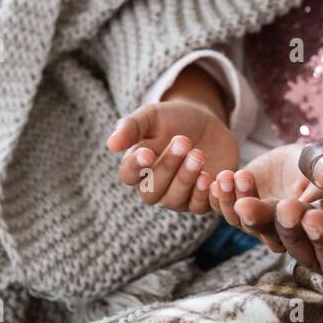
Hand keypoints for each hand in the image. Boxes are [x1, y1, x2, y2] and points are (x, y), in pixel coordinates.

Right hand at [106, 99, 239, 213]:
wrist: (206, 121)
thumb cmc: (173, 119)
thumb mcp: (152, 116)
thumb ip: (131, 127)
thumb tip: (111, 144)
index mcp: (137, 167)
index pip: (128, 175)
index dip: (136, 167)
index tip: (147, 152)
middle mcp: (154, 187)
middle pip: (152, 192)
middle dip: (167, 167)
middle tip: (183, 142)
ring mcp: (178, 195)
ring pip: (175, 200)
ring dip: (186, 179)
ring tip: (198, 155)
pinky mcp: (202, 198)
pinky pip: (200, 206)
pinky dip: (205, 195)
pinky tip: (212, 178)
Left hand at [207, 142, 307, 246]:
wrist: (304, 157)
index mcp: (316, 226)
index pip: (307, 233)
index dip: (296, 223)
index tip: (289, 207)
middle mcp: (288, 232)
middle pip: (271, 234)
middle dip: (257, 217)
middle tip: (245, 204)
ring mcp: (263, 222)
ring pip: (244, 224)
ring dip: (233, 202)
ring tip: (232, 176)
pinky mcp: (243, 207)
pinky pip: (227, 210)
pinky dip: (220, 198)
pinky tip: (218, 181)